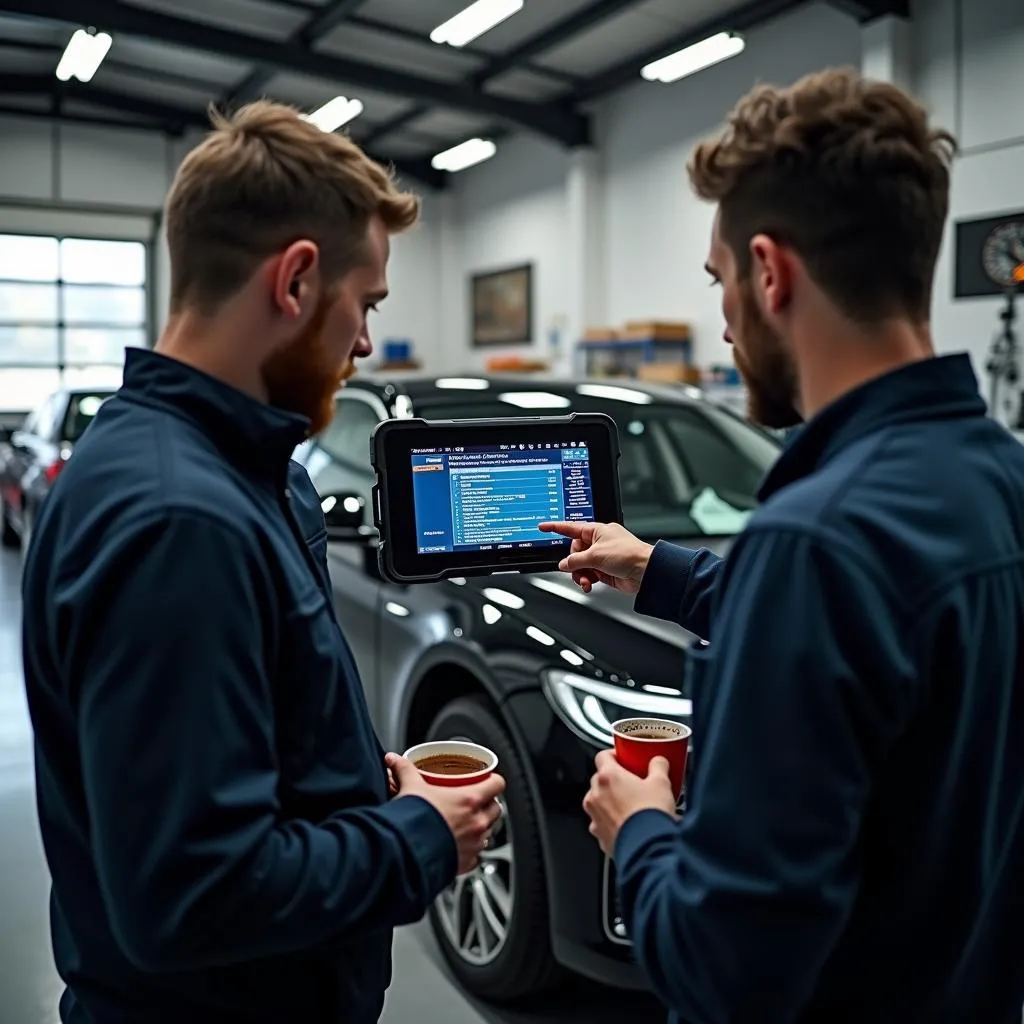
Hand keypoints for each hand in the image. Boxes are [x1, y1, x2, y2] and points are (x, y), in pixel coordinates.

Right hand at [385, 753, 505, 874]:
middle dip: (488, 805)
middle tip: (475, 802)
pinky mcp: (467, 862)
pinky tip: (460, 846)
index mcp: (469, 799)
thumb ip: (405, 770)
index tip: (486, 780)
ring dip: (481, 827)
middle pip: (496, 809)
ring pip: (489, 832)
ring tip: (466, 824)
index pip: (497, 784)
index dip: (493, 780)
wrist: (405, 852)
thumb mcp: (410, 787)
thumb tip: (394, 759)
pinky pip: (477, 855)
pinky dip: (472, 850)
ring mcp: (474, 844)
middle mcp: (477, 822)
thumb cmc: (413, 820)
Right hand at [538, 521, 653, 594]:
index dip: (556, 527)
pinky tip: (589, 584)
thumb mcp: (595, 555)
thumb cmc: (628, 554)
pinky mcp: (605, 570)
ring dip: (580, 574)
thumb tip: (564, 564)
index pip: (571, 527)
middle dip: (574, 562)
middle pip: (574, 551)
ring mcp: (602, 556)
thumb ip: (575, 560)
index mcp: (597, 530)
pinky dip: (586, 580)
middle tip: (577, 568)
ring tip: (585, 579)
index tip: (543, 527)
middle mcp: (599, 542)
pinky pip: (588, 574)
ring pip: (580, 565)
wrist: (645, 571)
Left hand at [583, 750, 677, 857]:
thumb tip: (659, 762)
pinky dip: (612, 822)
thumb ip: (658, 766)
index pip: (602, 756)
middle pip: (600, 780)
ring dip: (611, 802)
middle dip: (614, 781)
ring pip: (599, 802)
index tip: (624, 759)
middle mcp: (596, 795)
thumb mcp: (661, 783)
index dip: (614, 756)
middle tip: (632, 784)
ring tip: (632, 807)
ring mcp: (595, 817)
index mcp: (608, 777)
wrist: (647, 849)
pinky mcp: (599, 836)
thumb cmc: (650, 815)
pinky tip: (629, 825)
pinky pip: (603, 824)